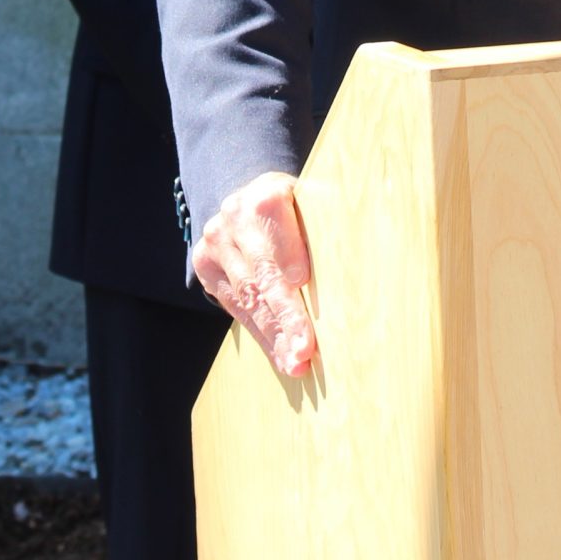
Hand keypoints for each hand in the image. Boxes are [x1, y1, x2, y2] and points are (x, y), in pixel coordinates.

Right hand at [191, 171, 315, 376]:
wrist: (251, 201)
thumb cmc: (298, 212)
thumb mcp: (314, 207)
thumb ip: (326, 232)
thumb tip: (354, 275)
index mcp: (267, 196)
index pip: (280, 236)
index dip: (292, 263)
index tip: (303, 286)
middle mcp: (235, 215)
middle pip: (263, 273)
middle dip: (286, 316)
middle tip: (305, 349)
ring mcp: (216, 240)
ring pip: (248, 296)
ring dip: (275, 336)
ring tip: (296, 363)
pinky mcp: (205, 264)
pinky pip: (236, 306)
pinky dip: (262, 336)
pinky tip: (281, 357)